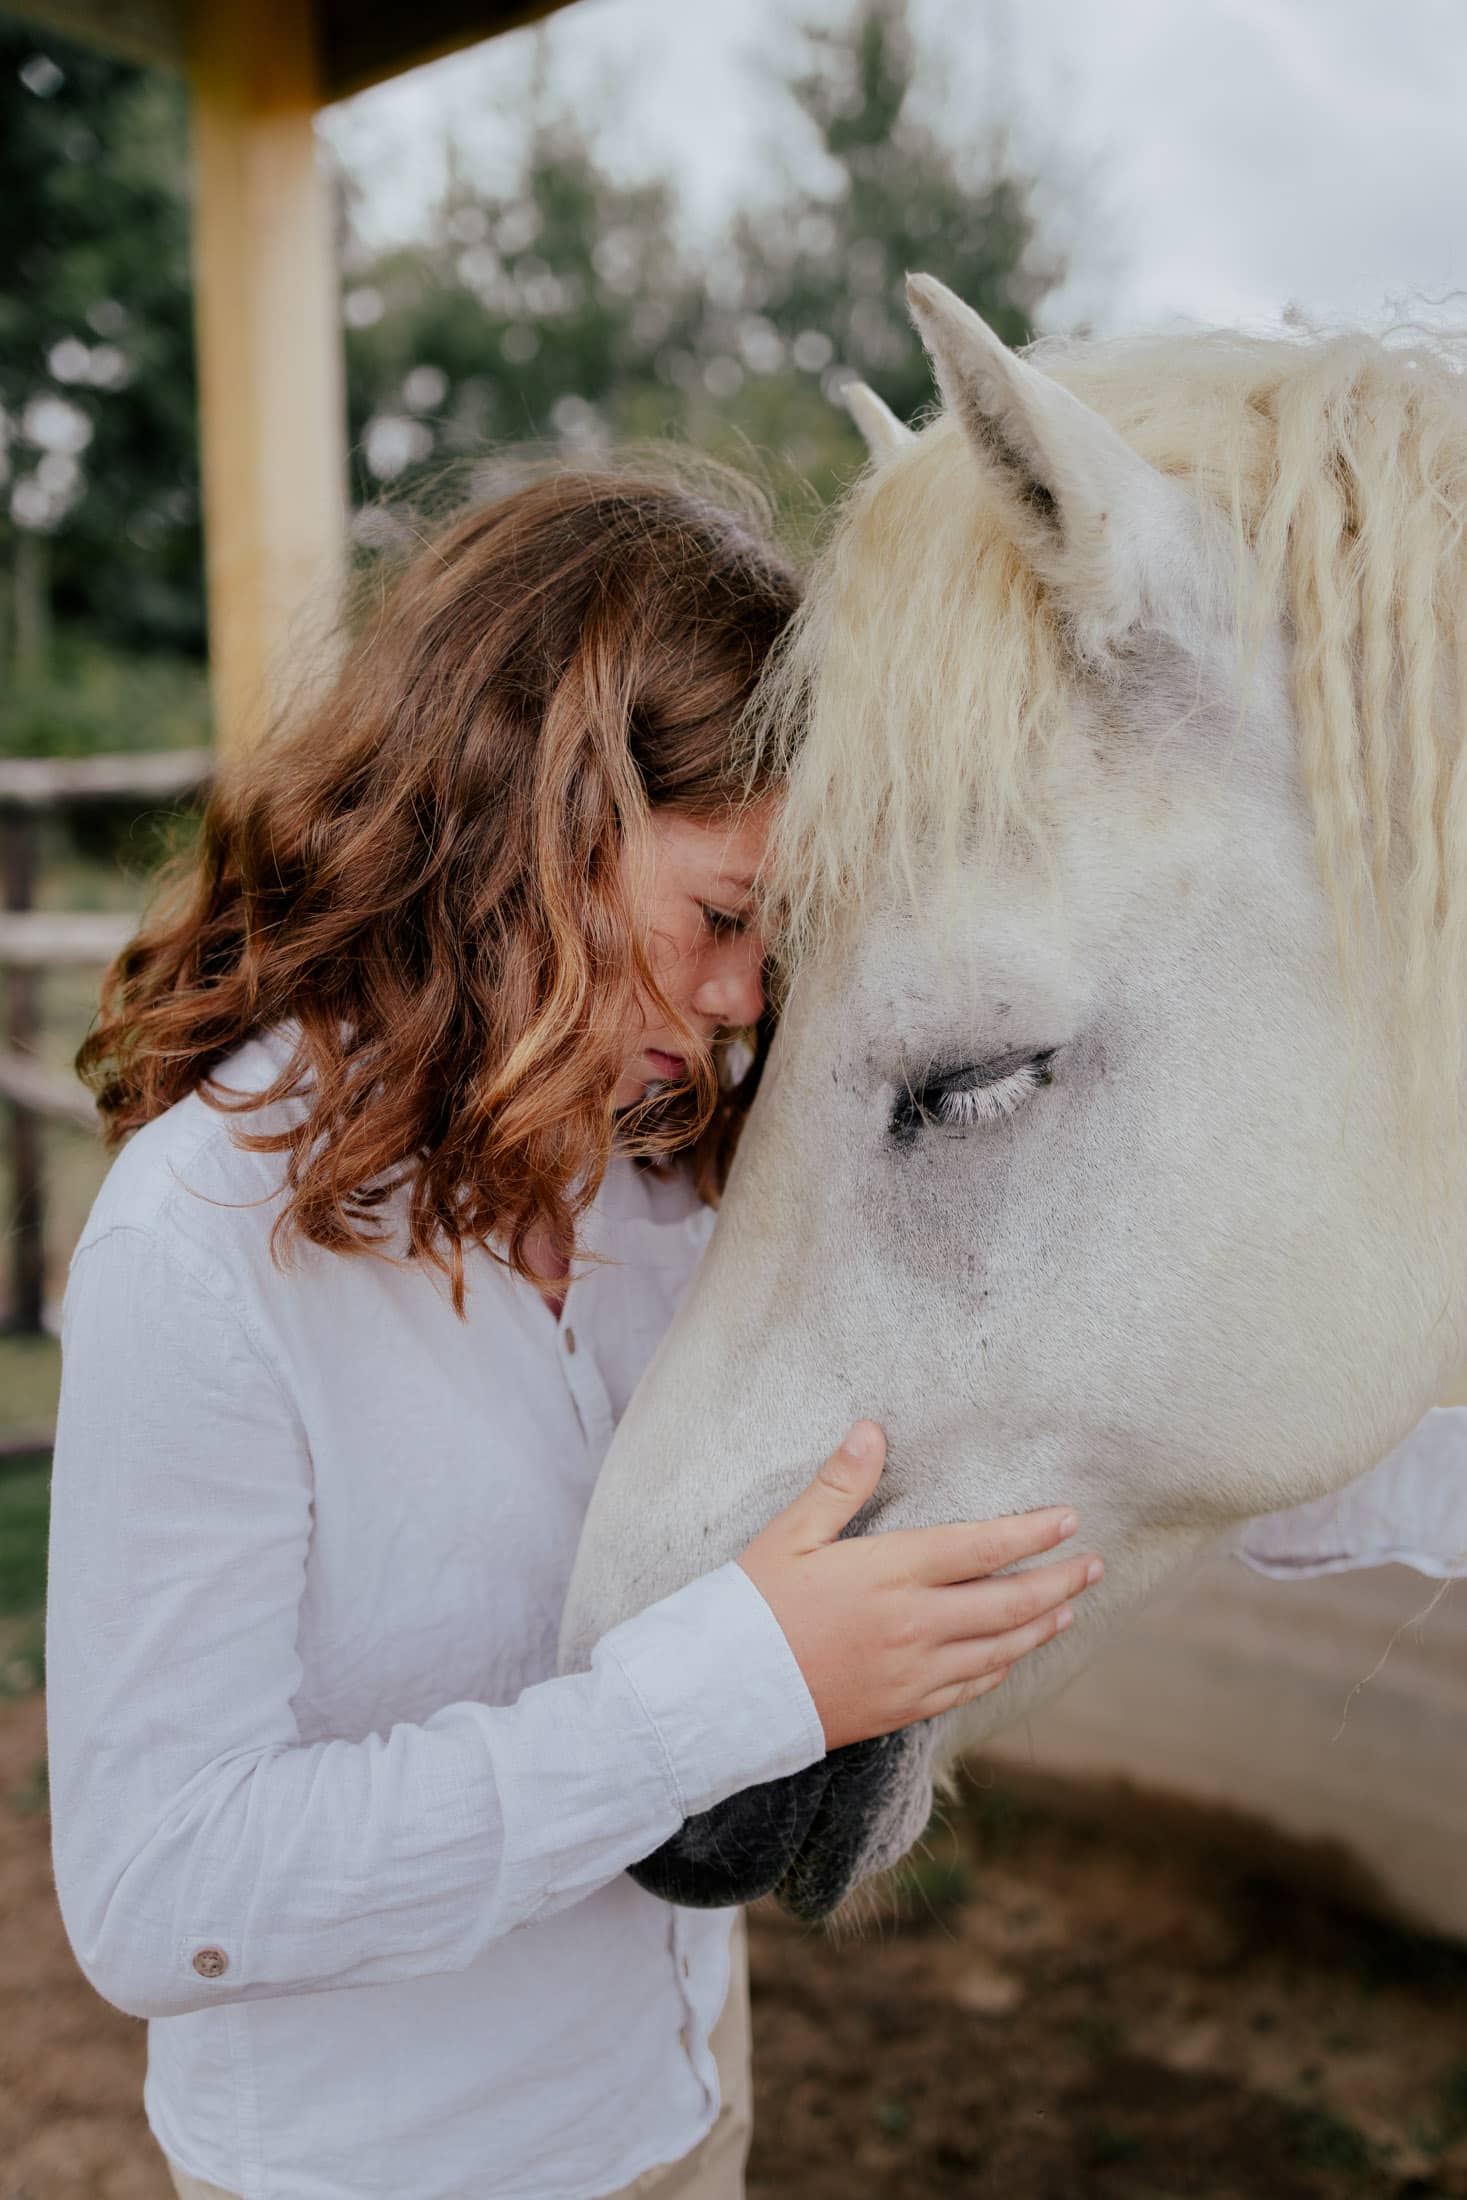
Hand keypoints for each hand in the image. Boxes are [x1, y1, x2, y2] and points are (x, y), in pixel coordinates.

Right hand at [736, 1421, 1100, 1750]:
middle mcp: (913, 1625)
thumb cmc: (750, 1607)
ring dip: (1039, 1627)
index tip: (1069, 1520)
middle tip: (1094, 1565)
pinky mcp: (899, 1708)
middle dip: (1058, 1581)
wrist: (721, 1695)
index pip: (981, 1549)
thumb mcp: (788, 1534)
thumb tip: (872, 1430)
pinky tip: (1010, 1658)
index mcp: (889, 1573)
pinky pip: (967, 1689)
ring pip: (998, 1650)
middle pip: (1007, 1603)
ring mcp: (911, 1673)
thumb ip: (838, 1484)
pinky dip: (998, 1669)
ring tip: (1068, 1607)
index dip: (1032, 1533)